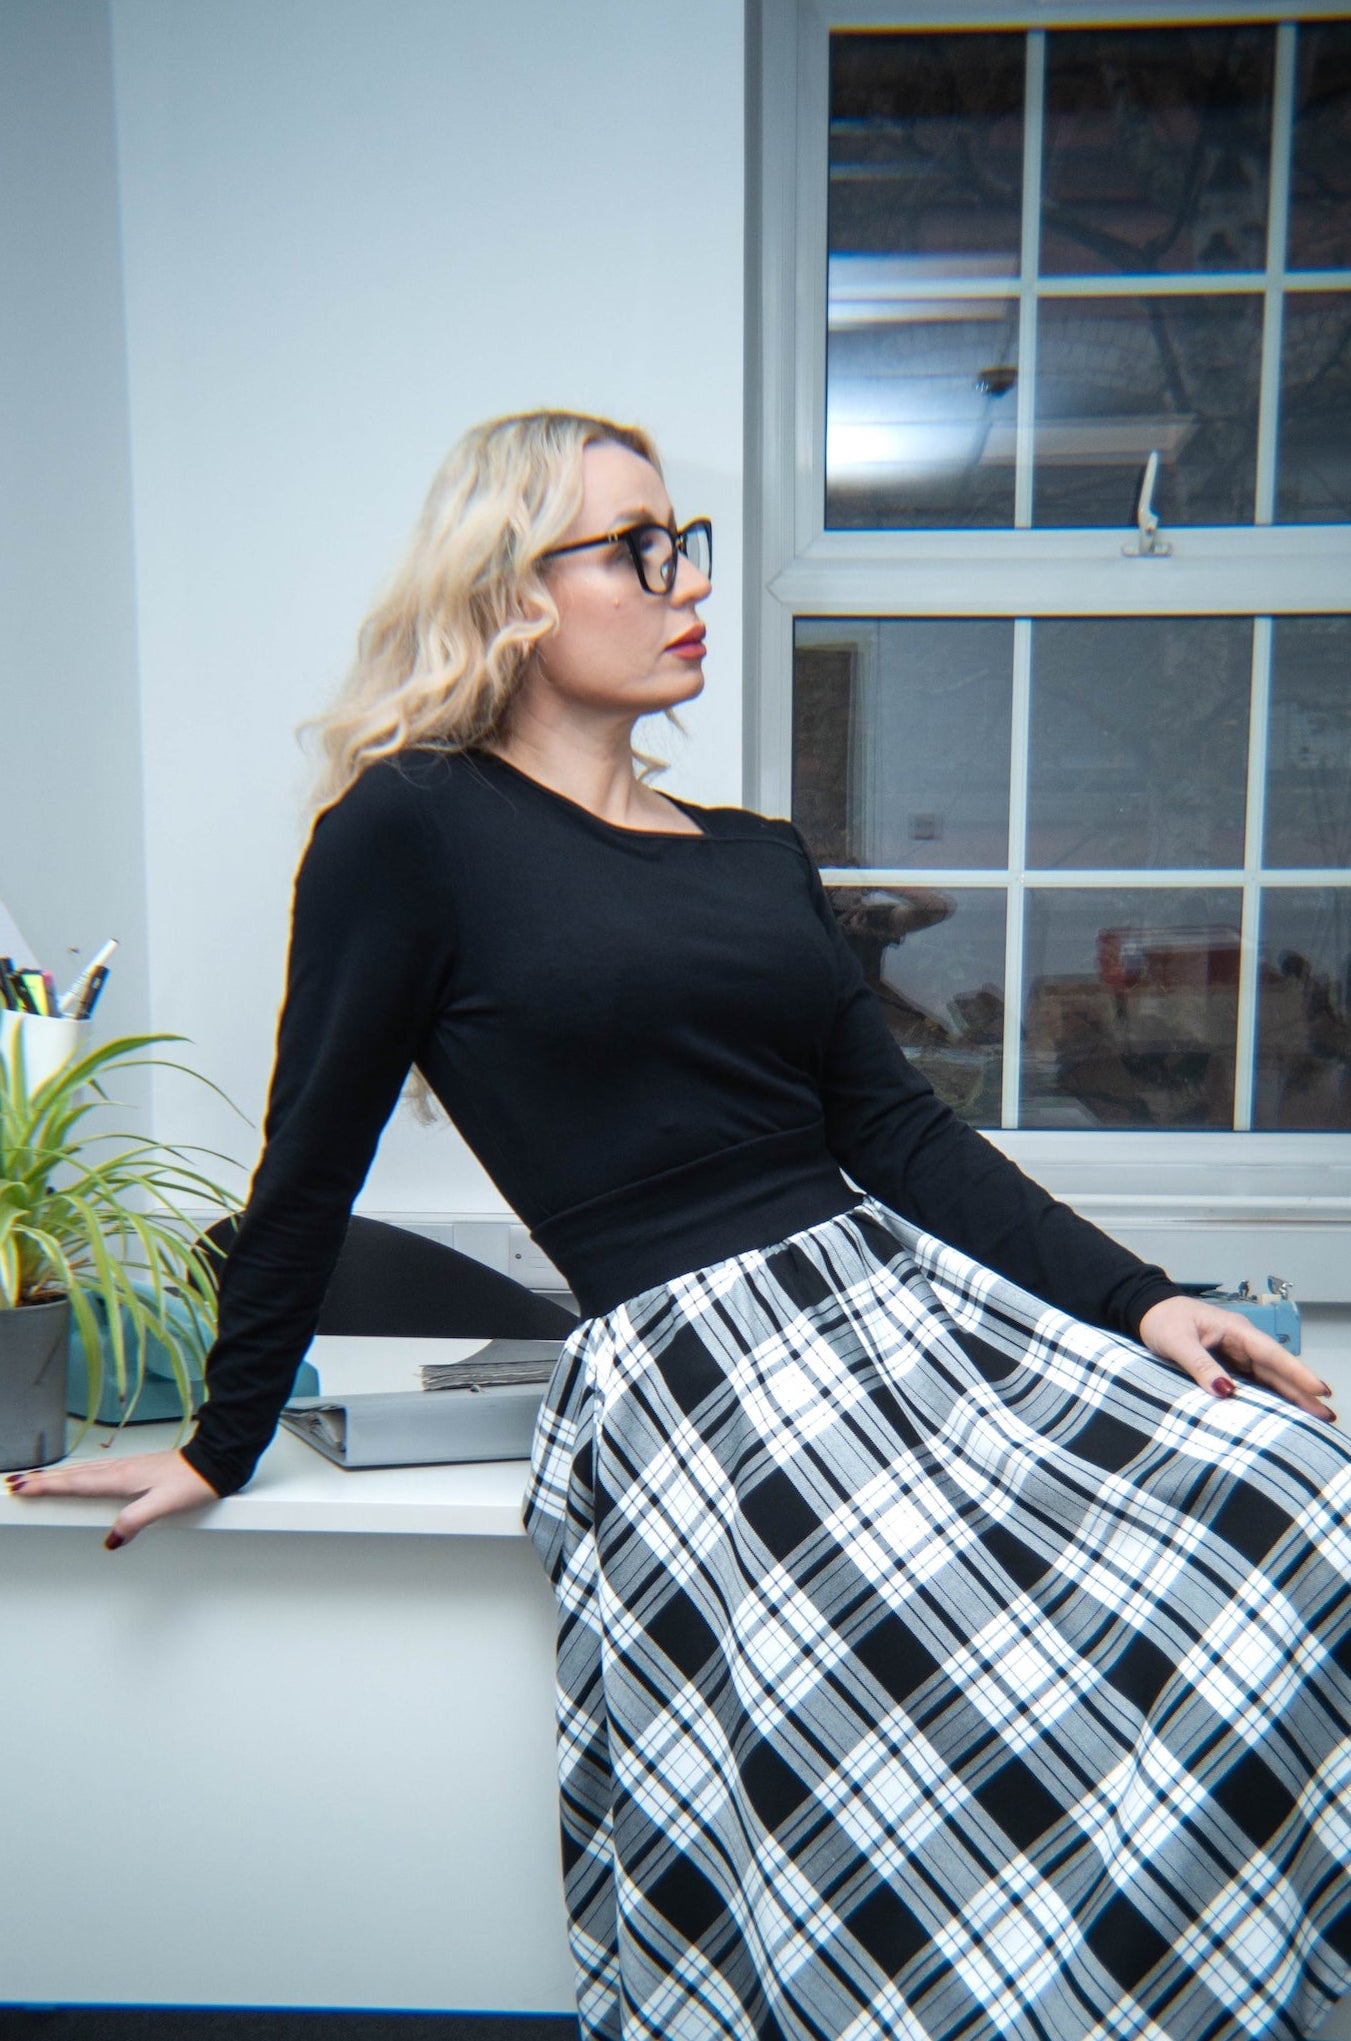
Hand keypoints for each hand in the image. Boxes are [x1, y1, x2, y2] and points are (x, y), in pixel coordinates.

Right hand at [5, 1449, 219, 1547]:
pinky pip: (97, 1470)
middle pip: (73, 1475)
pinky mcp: (136, 1469)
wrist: (215, 1460)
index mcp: (122, 1477)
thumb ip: (135, 1521)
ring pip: (83, 1471)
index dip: (47, 1487)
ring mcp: (127, 1467)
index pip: (75, 1484)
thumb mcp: (164, 1505)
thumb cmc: (193, 1481)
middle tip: (15, 1482)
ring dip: (57, 1475)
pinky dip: (78, 1473)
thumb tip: (110, 1540)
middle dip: (42, 1479)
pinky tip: (79, 1476)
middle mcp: (120, 1469)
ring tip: (36, 1479)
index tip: (22, 1487)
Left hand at [1138, 1295, 1335, 1422]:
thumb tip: (1225, 1391)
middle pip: (1277, 1370)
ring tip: (1316, 1418)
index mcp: (1235, 1330)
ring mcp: (1237, 1354)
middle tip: (1327, 1415)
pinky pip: (1253, 1383)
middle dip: (1303, 1392)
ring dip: (1291, 1397)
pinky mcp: (1228, 1365)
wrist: (1147, 1312)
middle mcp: (1242, 1342)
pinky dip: (1269, 1398)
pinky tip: (1283, 1413)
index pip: (1271, 1354)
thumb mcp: (1177, 1341)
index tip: (1319, 1389)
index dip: (1296, 1373)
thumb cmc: (1162, 1320)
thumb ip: (1199, 1364)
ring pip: (1269, 1378)